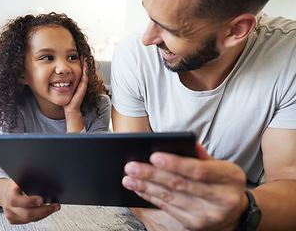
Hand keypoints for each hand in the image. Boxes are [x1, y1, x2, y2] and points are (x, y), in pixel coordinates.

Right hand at [0, 179, 59, 223]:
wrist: (5, 193)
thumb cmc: (15, 185)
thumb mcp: (20, 178)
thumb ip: (28, 179)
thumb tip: (44, 176)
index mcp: (10, 195)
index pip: (17, 200)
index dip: (30, 201)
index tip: (42, 199)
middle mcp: (9, 208)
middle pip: (27, 214)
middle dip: (44, 210)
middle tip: (55, 206)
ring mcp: (11, 216)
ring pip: (30, 219)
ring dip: (44, 214)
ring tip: (54, 207)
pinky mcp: (14, 221)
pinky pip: (29, 221)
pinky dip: (39, 216)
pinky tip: (45, 211)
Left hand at [63, 56, 87, 114]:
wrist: (69, 108)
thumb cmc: (66, 98)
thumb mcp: (62, 87)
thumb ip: (60, 82)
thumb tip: (53, 74)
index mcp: (75, 81)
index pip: (77, 70)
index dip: (77, 62)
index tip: (77, 54)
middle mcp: (80, 82)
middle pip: (82, 70)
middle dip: (83, 62)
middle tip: (83, 54)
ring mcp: (82, 85)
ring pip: (84, 73)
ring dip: (85, 66)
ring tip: (85, 58)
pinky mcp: (82, 89)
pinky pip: (84, 80)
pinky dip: (85, 73)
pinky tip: (84, 68)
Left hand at [122, 142, 247, 230]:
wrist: (237, 213)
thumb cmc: (225, 183)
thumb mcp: (223, 166)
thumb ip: (204, 156)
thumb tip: (188, 143)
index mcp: (230, 178)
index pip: (199, 170)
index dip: (175, 163)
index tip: (154, 156)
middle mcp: (221, 199)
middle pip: (180, 184)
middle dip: (152, 175)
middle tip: (132, 166)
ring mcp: (208, 215)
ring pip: (171, 198)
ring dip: (146, 187)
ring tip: (129, 178)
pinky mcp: (195, 224)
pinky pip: (168, 208)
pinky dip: (151, 197)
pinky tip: (140, 189)